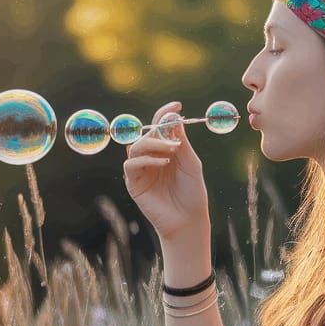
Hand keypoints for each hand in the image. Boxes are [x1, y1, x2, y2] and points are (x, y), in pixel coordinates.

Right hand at [123, 101, 209, 241]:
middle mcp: (151, 158)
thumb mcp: (191, 163)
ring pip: (135, 146)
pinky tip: (163, 163)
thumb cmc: (193, 193)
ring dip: (152, 144)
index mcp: (165, 151)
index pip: (159, 127)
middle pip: (145, 134)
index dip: (165, 114)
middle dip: (159, 132)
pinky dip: (146, 159)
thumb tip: (174, 118)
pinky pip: (131, 164)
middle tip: (175, 141)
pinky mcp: (134, 184)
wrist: (188, 220)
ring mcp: (141, 171)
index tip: (177, 105)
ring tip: (172, 151)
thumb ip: (182, 142)